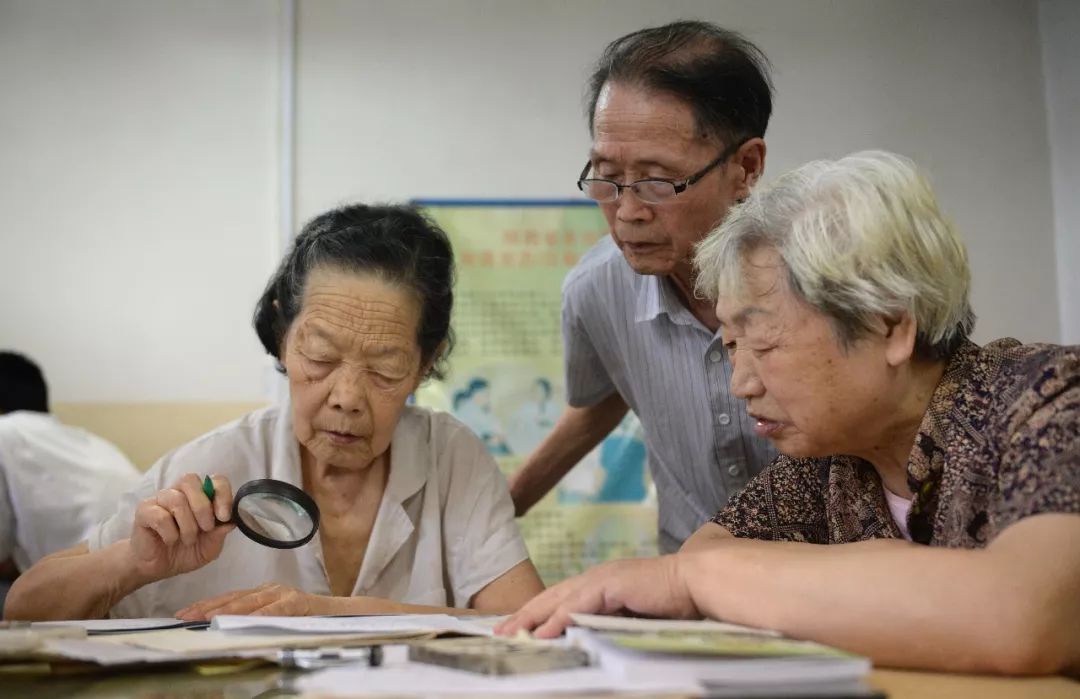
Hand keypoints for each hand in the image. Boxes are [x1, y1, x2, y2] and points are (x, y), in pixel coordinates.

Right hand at [128, 473, 234, 583]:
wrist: (158, 567)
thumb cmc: (186, 552)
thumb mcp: (210, 547)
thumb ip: (220, 534)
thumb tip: (231, 522)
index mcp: (200, 496)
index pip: (215, 480)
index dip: (222, 495)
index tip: (224, 517)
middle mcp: (180, 492)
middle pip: (190, 480)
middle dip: (203, 507)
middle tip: (206, 528)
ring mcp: (160, 499)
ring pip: (176, 499)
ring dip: (187, 525)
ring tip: (188, 540)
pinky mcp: (144, 511)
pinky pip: (160, 516)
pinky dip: (170, 532)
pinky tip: (170, 541)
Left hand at [176, 583, 326, 619]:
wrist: (341, 613)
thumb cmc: (307, 619)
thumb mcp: (276, 619)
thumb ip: (255, 620)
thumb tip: (222, 630)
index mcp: (264, 594)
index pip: (229, 598)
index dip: (206, 605)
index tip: (184, 613)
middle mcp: (271, 590)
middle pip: (234, 598)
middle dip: (207, 607)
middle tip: (186, 616)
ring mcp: (284, 594)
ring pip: (250, 602)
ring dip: (227, 610)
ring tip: (207, 618)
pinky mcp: (298, 602)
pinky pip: (276, 610)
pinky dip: (260, 615)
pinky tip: (246, 620)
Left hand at [495, 556, 698, 637]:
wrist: (696, 582)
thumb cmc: (672, 601)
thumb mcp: (633, 615)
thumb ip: (609, 623)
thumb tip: (586, 639)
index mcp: (601, 582)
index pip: (560, 598)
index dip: (537, 612)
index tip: (516, 626)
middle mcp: (596, 577)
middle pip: (551, 597)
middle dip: (524, 614)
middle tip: (500, 631)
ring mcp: (602, 578)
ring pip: (558, 600)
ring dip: (532, 618)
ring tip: (511, 633)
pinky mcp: (610, 584)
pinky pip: (577, 606)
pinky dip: (558, 620)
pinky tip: (543, 633)